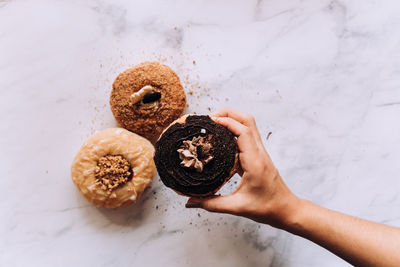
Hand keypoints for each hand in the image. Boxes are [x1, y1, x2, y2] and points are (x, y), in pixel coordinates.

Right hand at [186, 108, 299, 227]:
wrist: (286, 210)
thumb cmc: (267, 208)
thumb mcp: (237, 207)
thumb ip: (211, 204)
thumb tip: (190, 202)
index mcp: (255, 162)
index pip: (243, 131)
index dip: (226, 122)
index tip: (209, 121)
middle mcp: (259, 153)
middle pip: (247, 120)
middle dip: (228, 114)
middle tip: (209, 118)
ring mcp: (260, 153)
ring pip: (248, 125)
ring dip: (232, 119)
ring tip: (213, 124)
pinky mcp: (258, 156)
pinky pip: (247, 136)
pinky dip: (234, 131)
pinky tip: (221, 139)